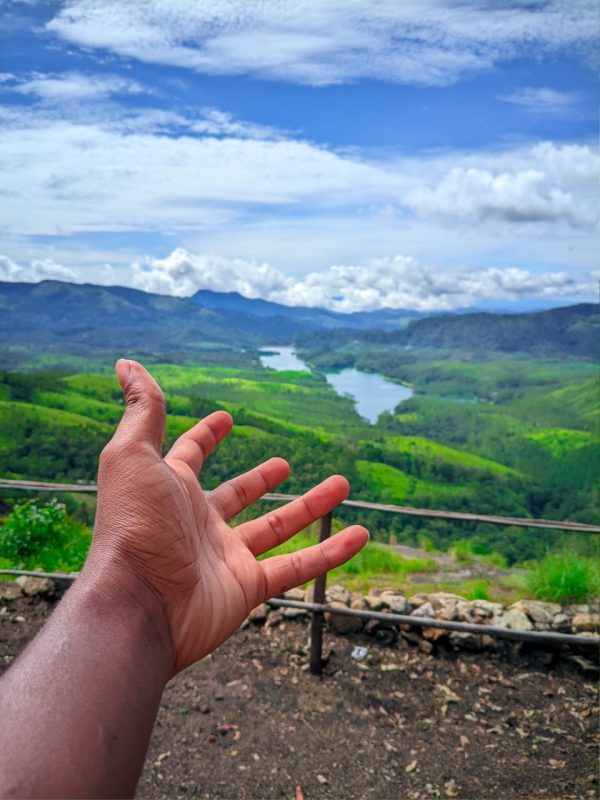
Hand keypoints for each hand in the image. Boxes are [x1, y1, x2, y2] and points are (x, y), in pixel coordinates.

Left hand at [89, 359, 367, 674]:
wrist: (137, 605)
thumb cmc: (132, 526)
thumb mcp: (133, 455)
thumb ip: (141, 411)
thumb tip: (125, 362)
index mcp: (172, 489)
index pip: (191, 455)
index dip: (206, 435)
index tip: (225, 418)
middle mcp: (199, 523)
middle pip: (239, 495)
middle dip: (262, 478)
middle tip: (284, 463)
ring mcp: (225, 557)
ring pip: (277, 528)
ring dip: (311, 507)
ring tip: (342, 483)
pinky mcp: (247, 588)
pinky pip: (297, 568)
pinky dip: (330, 553)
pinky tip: (359, 536)